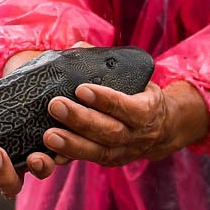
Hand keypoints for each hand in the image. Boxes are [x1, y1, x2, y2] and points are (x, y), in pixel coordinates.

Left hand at [43, 80, 208, 166]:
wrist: (160, 128)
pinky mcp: (110, 161)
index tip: (81, 88)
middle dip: (81, 120)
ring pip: (98, 152)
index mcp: (148, 110)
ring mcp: (124, 152)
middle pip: (110, 131)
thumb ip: (108, 65)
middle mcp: (137, 135)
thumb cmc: (140, 95)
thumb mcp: (135, 79)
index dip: (106, 100)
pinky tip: (50, 153)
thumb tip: (78, 48)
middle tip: (56, 105)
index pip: (128, 107)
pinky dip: (69, 158)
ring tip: (49, 136)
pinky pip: (88, 161)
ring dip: (71, 144)